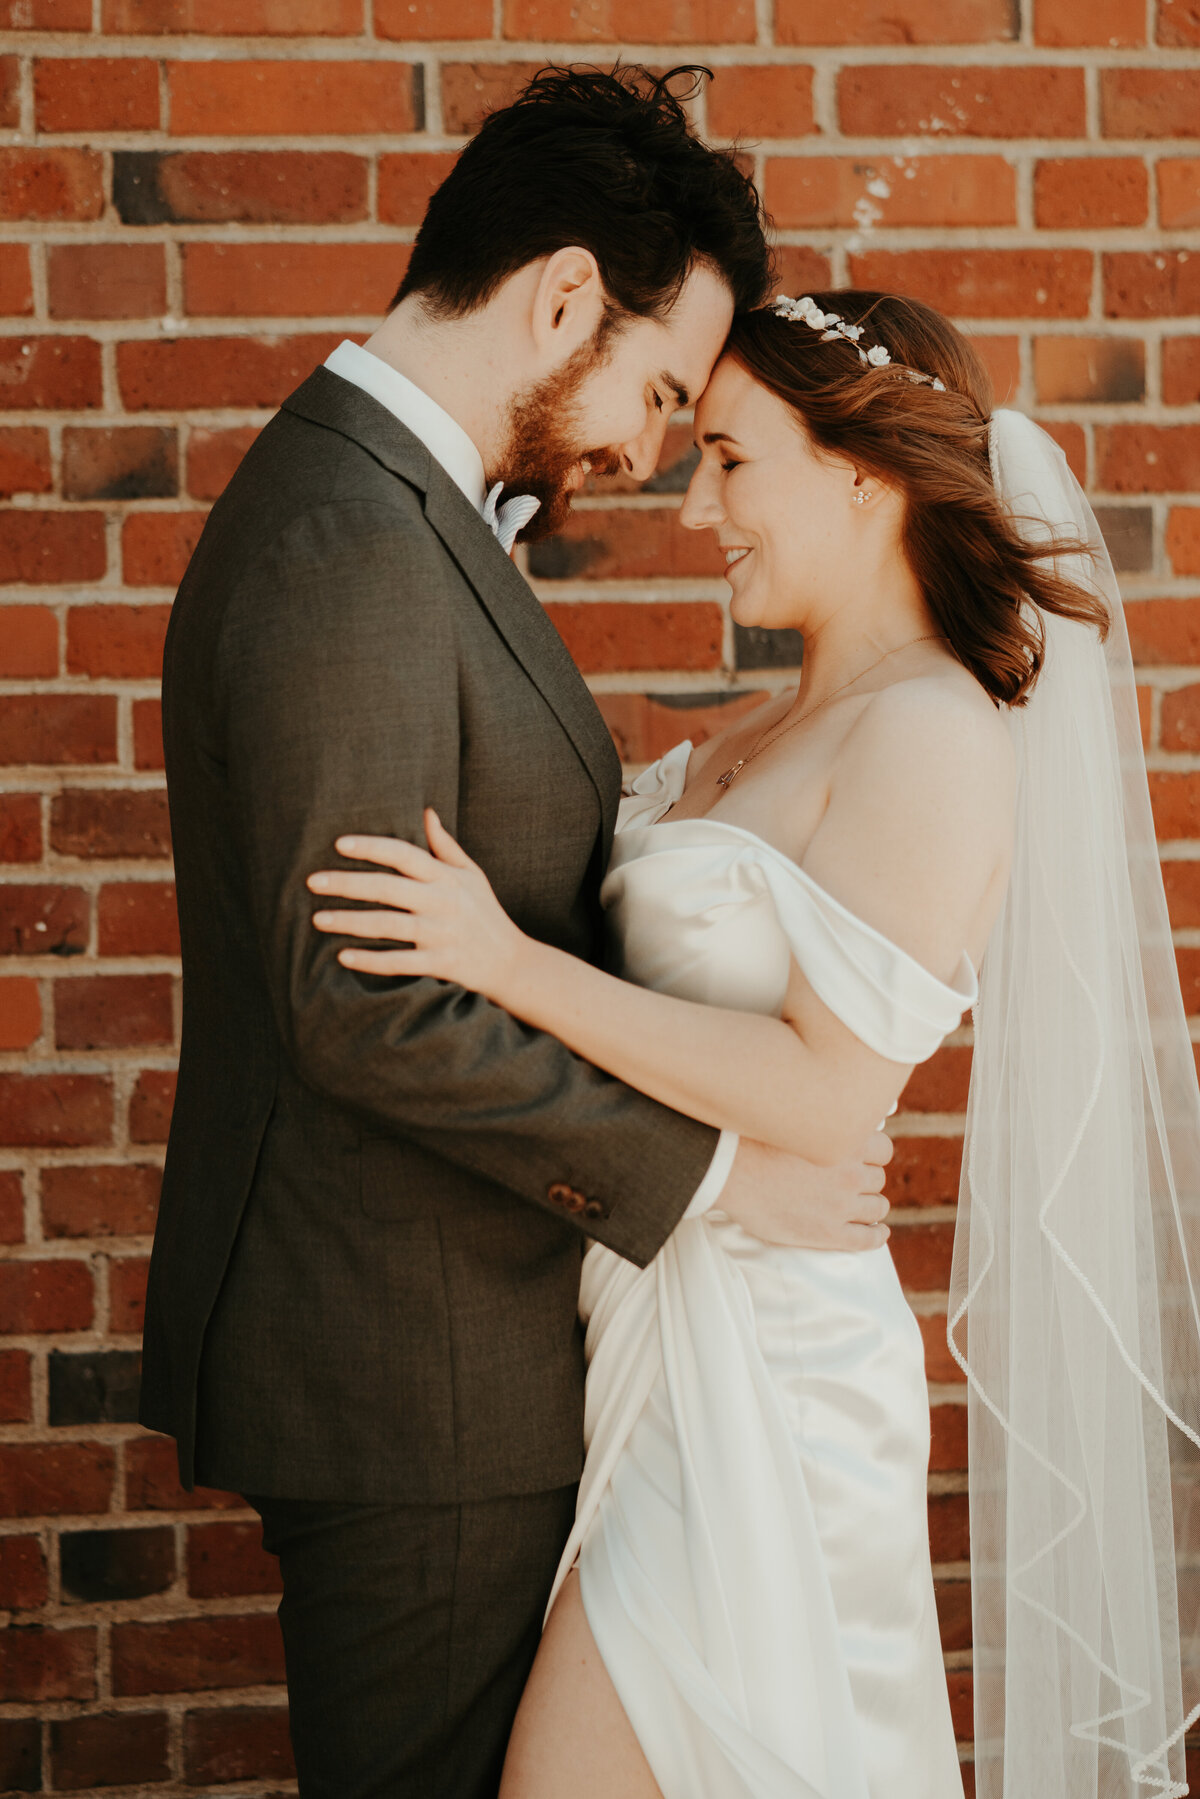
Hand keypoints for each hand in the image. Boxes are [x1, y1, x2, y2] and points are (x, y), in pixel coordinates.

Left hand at [307, 810, 526, 1001]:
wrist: (512, 962)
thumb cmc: (486, 913)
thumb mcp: (472, 874)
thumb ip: (445, 846)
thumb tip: (426, 811)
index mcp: (447, 877)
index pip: (405, 855)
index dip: (372, 847)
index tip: (339, 844)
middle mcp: (444, 903)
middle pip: (388, 888)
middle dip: (348, 883)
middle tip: (312, 881)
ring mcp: (442, 934)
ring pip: (388, 925)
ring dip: (350, 922)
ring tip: (318, 919)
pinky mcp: (441, 964)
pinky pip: (400, 962)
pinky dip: (371, 961)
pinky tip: (343, 957)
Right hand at [716, 1132, 892, 1251]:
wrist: (727, 1169)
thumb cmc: (752, 1139)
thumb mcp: (797, 1120)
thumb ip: (825, 1124)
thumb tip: (838, 1120)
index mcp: (846, 1142)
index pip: (883, 1149)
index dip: (873, 1155)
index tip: (861, 1159)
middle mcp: (850, 1173)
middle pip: (878, 1179)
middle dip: (866, 1180)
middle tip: (849, 1182)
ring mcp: (841, 1205)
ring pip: (877, 1207)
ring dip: (870, 1206)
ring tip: (859, 1207)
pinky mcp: (828, 1233)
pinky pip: (867, 1239)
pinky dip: (877, 1235)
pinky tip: (877, 1232)